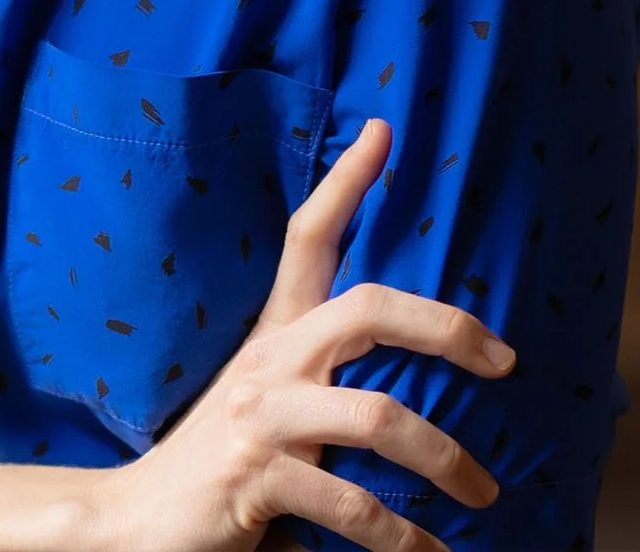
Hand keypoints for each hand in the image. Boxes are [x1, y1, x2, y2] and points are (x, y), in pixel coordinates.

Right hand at [99, 118, 513, 551]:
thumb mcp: (273, 406)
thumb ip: (326, 388)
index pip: (309, 236)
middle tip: (504, 360)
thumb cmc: (223, 465)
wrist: (135, 524)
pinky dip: (406, 540)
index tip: (383, 130)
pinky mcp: (258, 477)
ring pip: (379, 417)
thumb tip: (418, 390)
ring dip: (446, 460)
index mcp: (277, 333)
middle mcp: (271, 360)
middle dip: (445, 328)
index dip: (346, 181)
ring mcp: (263, 416)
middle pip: (368, 308)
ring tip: (485, 490)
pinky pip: (354, 507)